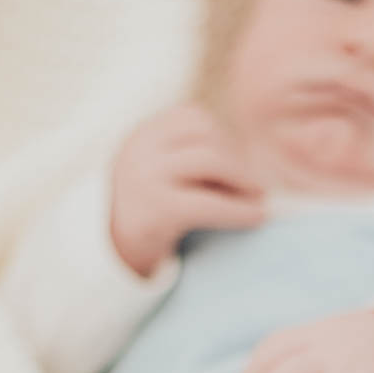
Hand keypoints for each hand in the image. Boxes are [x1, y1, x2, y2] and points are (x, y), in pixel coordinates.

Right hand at [110, 103, 266, 275]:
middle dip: (239, 161)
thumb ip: (195, 157)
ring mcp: (146, 176)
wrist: (114, 254)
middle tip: (259, 187)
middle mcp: (141, 148)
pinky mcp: (158, 209)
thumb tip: (255, 161)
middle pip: (207, 134)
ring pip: (212, 160)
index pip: (194, 118)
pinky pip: (210, 204)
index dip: (224, 140)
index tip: (239, 166)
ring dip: (245, 180)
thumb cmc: (151, 212)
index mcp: (144, 134)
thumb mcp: (164, 173)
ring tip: (259, 200)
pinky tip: (258, 217)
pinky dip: (240, 210)